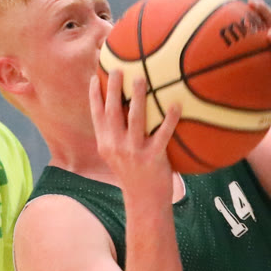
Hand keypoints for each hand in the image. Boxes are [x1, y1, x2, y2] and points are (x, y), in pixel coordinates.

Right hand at [91, 67, 179, 201]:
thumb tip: (120, 110)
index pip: (97, 115)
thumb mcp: (116, 156)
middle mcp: (116, 146)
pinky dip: (169, 118)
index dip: (95, 95)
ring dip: (139, 97)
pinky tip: (175, 104)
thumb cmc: (133, 175)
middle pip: (113, 112)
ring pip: (135, 119)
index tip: (96, 75)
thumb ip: (115, 135)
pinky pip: (162, 134)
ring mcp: (134, 152)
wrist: (144, 201)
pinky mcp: (153, 158)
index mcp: (105, 144)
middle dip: (114, 89)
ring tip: (142, 78)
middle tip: (119, 68)